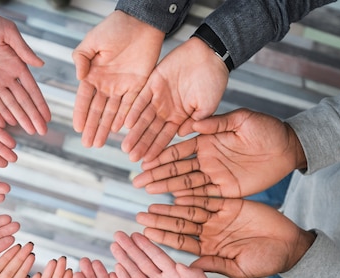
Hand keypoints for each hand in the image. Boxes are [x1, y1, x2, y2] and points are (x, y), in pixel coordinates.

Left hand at [0, 9, 49, 135]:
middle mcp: (6, 76)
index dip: (39, 104)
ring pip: (8, 104)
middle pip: (22, 101)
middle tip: (41, 131)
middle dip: (32, 116)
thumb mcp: (7, 32)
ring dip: (18, 118)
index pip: (31, 89)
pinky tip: (6, 123)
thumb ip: (23, 49)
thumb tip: (41, 65)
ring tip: (28, 131)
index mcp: (16, 65)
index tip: (47, 117)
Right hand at [72, 11, 164, 147]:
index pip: (84, 99)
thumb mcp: (92, 41)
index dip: (81, 114)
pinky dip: (125, 117)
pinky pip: (131, 104)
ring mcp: (122, 86)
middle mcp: (106, 84)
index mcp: (93, 74)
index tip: (77, 128)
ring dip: (105, 128)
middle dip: (92, 128)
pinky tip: (118, 129)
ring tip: (100, 143)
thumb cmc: (114, 28)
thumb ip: (81, 58)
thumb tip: (79, 77)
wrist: (140, 22)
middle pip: (97, 110)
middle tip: (88, 144)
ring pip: (112, 112)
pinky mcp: (139, 85)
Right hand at [110, 231, 216, 277]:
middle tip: (118, 235)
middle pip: (142, 261)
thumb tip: (180, 265)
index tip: (135, 234)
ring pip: (134, 272)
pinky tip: (115, 269)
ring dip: (124, 260)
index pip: (158, 256)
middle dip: (130, 248)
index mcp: (176, 275)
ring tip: (113, 247)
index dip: (146, 245)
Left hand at [122, 37, 228, 161]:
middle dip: (141, 144)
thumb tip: (182, 135)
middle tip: (131, 157)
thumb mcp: (209, 105)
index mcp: (180, 117)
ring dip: (134, 132)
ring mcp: (158, 97)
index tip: (148, 162)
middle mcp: (166, 110)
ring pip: (143, 117)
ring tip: (125, 146)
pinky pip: (140, 98)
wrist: (209, 54)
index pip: (165, 137)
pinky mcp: (152, 82)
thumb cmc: (214, 80)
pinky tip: (127, 123)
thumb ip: (197, 121)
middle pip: (151, 130)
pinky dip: (134, 110)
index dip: (156, 149)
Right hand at [133, 108, 305, 196]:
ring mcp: (216, 176)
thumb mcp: (242, 120)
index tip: (144, 162)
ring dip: (167, 188)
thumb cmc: (267, 128)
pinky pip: (205, 196)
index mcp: (207, 141)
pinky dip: (188, 199)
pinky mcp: (227, 190)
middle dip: (157, 175)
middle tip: (137, 182)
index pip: (179, 150)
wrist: (289, 147)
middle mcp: (207, 159)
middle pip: (177, 169)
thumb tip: (193, 125)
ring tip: (148, 192)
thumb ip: (218, 123)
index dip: (161, 157)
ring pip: (186, 184)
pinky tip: (172, 202)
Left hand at [136, 198, 315, 277]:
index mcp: (208, 249)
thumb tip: (187, 268)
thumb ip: (214, 266)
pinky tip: (176, 190)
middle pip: (179, 224)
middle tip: (140, 215)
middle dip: (160, 220)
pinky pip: (208, 197)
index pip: (180, 242)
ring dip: (171, 205)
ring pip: (189, 209)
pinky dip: (193, 194)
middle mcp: (209, 232)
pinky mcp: (230, 203)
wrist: (291, 246)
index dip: (162, 237)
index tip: (145, 233)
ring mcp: (218, 217)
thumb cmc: (267, 262)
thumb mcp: (239, 268)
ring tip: (153, 201)